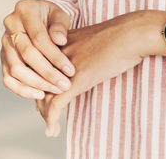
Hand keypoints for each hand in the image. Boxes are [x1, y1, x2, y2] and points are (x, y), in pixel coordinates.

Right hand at [0, 0, 76, 99]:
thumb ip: (60, 26)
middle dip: (48, 72)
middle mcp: (10, 25)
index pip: (38, 37)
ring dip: (37, 83)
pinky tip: (40, 94)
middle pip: (26, 54)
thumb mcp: (60, 15)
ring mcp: (4, 43)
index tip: (70, 70)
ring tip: (56, 89)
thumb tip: (59, 41)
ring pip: (15, 69)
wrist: (39, 19)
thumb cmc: (51, 18)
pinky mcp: (3, 58)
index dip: (54, 56)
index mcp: (24, 10)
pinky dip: (23, 90)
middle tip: (65, 85)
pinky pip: (8, 79)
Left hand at [36, 9, 165, 137]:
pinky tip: (53, 130)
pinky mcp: (75, 80)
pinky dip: (52, 119)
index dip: (37, 83)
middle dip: (40, 100)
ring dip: (45, 114)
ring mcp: (63, 67)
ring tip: (50, 126)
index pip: (36, 66)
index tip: (43, 97)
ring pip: (44, 94)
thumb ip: (77, 51)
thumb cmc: (116, 36)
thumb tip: (79, 65)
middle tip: (44, 114)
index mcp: (56, 42)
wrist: (129, 35)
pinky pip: (57, 104)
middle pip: (37, 81)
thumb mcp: (88, 41)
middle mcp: (54, 54)